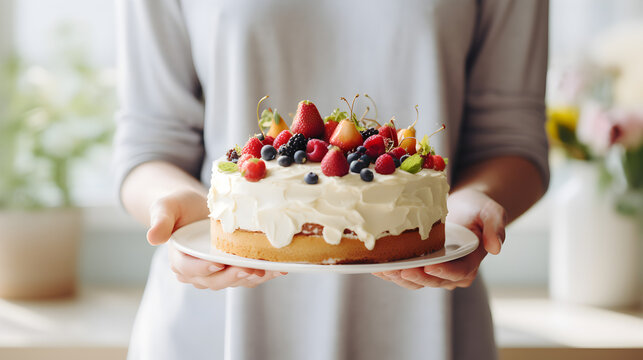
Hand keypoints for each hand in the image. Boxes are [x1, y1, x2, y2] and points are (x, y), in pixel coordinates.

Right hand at [148, 190, 284, 289]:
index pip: (188, 268)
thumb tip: (152, 238)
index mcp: (179, 259)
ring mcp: (217, 273)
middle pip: (215, 280)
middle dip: (233, 276)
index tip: (217, 264)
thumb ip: (160, 221)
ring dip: (254, 277)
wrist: (197, 206)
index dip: (202, 269)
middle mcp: (198, 271)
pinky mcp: (234, 268)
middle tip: (251, 269)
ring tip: (271, 269)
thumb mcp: (166, 207)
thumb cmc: (178, 205)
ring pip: (235, 280)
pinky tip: (280, 266)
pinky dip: (264, 271)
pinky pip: (249, 274)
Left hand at [373, 188, 506, 289]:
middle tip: (399, 269)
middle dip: (415, 277)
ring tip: (384, 268)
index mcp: (469, 263)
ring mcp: (432, 271)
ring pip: (414, 281)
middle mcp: (450, 272)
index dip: (443, 272)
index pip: (457, 273)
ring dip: (398, 277)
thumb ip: (496, 226)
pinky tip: (374, 265)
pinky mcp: (416, 265)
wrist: (461, 206)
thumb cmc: (476, 208)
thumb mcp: (491, 211)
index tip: (429, 266)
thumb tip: (496, 248)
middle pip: (432, 281)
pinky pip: (402, 272)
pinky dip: (388, 271)